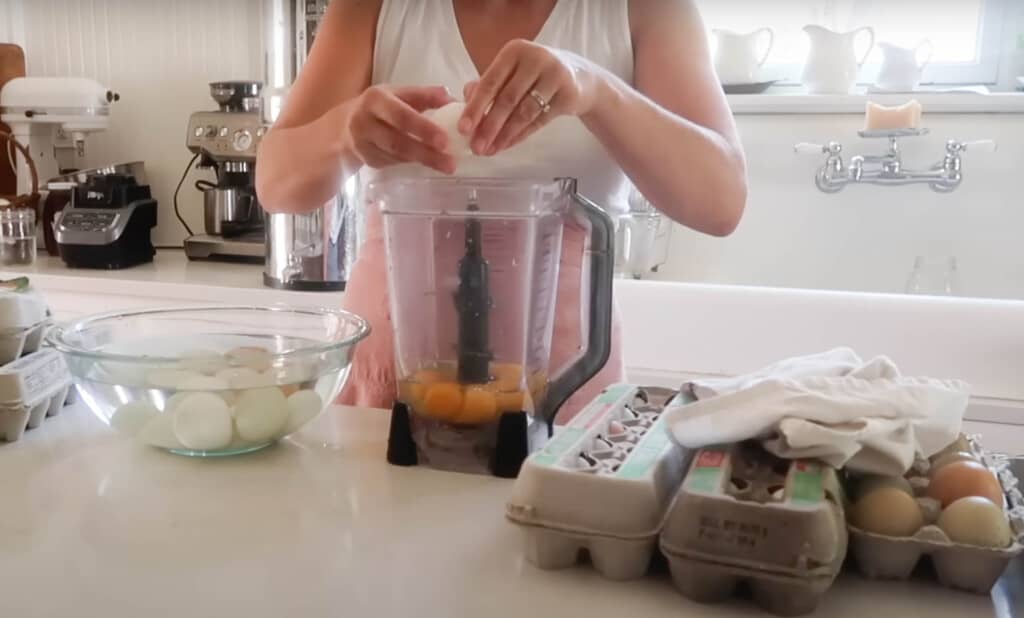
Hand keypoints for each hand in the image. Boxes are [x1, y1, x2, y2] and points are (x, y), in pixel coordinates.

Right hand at [345, 85, 456, 173]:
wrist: (346, 123)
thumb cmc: (382, 106)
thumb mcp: (399, 94)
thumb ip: (425, 96)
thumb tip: (452, 99)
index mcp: (375, 99)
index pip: (401, 116)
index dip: (423, 129)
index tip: (445, 140)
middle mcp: (363, 121)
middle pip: (397, 142)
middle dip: (426, 153)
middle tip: (450, 162)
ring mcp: (361, 143)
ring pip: (396, 155)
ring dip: (423, 161)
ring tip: (446, 165)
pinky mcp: (365, 159)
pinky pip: (392, 163)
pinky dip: (412, 163)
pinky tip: (428, 163)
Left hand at [458, 40, 600, 155]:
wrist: (578, 77)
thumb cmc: (534, 75)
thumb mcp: (511, 73)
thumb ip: (488, 85)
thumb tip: (465, 103)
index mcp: (515, 51)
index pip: (490, 81)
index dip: (475, 107)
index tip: (463, 129)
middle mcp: (535, 59)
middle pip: (507, 99)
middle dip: (489, 126)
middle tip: (476, 147)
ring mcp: (555, 76)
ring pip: (524, 112)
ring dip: (505, 134)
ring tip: (490, 150)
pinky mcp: (568, 95)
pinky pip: (540, 121)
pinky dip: (521, 135)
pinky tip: (507, 145)